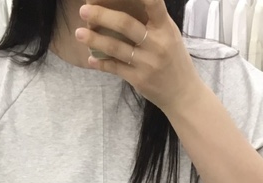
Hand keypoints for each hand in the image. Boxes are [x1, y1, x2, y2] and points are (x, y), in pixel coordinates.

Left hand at [76, 0, 204, 114]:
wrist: (183, 94)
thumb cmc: (174, 60)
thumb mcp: (170, 35)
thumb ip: (153, 21)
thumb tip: (124, 6)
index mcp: (165, 28)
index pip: (153, 3)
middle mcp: (157, 44)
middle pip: (125, 25)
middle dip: (102, 16)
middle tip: (83, 10)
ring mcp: (147, 63)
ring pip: (116, 48)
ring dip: (94, 39)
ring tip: (78, 33)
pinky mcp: (139, 80)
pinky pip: (115, 69)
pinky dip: (101, 63)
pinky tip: (91, 58)